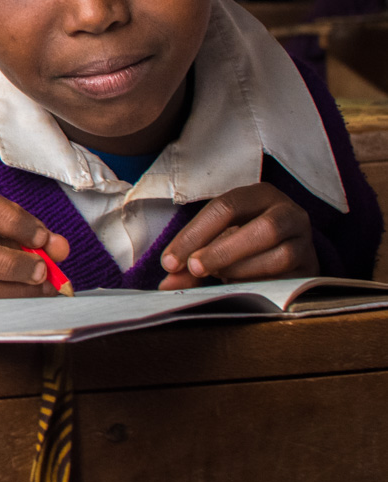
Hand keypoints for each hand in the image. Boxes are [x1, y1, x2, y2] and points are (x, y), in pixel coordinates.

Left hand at [158, 183, 318, 289]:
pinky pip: (291, 278)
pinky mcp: (312, 268)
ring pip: (280, 255)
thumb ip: (190, 260)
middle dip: (223, 251)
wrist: (286, 254)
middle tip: (194, 269)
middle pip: (262, 229)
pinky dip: (262, 283)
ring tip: (218, 277)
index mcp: (259, 195)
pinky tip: (242, 286)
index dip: (194, 234)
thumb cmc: (242, 242)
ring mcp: (306, 241)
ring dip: (243, 269)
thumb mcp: (215, 242)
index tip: (170, 262)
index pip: (225, 207)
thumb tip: (168, 284)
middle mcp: (289, 212)